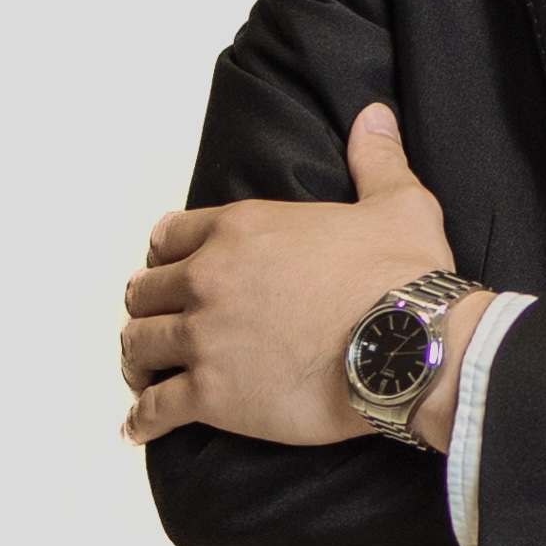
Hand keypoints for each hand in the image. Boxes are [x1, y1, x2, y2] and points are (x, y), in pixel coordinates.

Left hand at [121, 104, 457, 445]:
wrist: (408, 345)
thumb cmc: (401, 277)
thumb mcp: (398, 202)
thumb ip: (376, 158)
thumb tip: (374, 117)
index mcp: (241, 228)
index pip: (170, 236)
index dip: (167, 254)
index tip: (169, 268)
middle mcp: (210, 278)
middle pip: (144, 292)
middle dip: (149, 307)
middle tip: (160, 323)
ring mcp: (204, 338)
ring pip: (138, 347)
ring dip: (138, 360)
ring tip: (145, 374)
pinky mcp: (211, 396)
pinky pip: (154, 410)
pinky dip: (141, 421)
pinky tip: (138, 427)